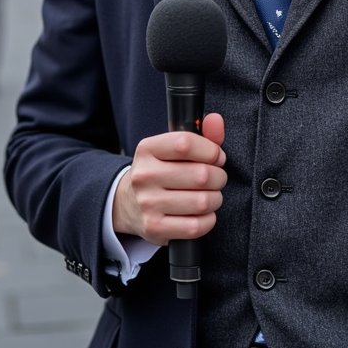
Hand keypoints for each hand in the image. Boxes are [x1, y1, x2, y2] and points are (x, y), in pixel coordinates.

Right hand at [113, 113, 226, 245]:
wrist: (128, 203)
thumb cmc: (161, 171)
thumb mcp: (174, 148)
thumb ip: (201, 133)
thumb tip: (216, 120)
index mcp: (147, 149)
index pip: (186, 143)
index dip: (211, 150)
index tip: (217, 157)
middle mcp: (144, 175)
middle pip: (200, 175)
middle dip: (219, 177)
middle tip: (217, 178)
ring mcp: (147, 203)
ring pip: (202, 201)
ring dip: (215, 199)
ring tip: (210, 195)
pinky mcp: (154, 228)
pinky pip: (196, 226)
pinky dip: (208, 220)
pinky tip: (203, 213)